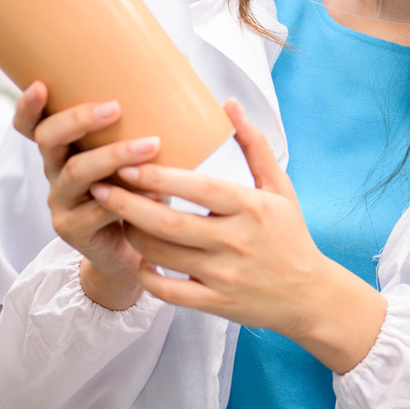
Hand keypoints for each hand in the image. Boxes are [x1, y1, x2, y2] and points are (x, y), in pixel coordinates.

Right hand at [12, 81, 160, 310]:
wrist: (133, 250)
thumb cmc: (136, 190)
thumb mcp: (134, 152)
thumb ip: (146, 115)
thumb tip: (181, 60)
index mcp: (63, 148)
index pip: (32, 123)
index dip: (29, 105)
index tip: (41, 84)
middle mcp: (54, 171)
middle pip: (48, 139)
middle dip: (78, 120)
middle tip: (114, 108)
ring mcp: (61, 202)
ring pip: (76, 173)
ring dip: (113, 155)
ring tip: (151, 144)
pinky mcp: (73, 229)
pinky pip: (96, 211)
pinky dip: (126, 199)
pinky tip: (154, 193)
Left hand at [89, 99, 387, 372]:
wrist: (309, 295)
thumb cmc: (289, 235)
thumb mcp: (279, 188)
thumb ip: (253, 145)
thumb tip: (229, 103)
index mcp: (251, 208)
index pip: (198, 188)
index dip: (160, 176)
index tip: (127, 163)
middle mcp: (236, 242)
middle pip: (170, 223)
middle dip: (128, 205)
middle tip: (99, 187)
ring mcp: (225, 276)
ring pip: (163, 255)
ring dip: (132, 235)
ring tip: (114, 216)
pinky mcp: (217, 304)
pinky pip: (170, 292)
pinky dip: (147, 276)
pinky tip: (137, 259)